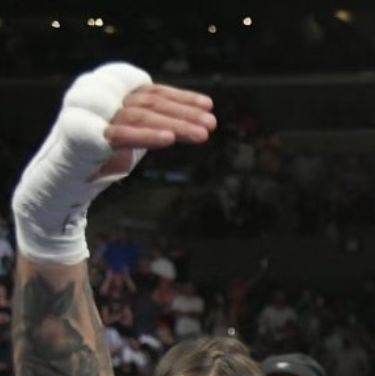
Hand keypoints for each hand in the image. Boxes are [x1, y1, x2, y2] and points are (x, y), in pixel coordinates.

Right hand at [12, 65, 214, 264]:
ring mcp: (86, 112)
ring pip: (139, 115)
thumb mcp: (132, 134)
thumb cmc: (100, 158)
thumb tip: (194, 117)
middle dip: (183, 113)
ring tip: (203, 134)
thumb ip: (153, 120)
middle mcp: (93, 93)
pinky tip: (170, 140)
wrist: (61, 186)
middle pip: (147, 102)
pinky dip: (147, 136)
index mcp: (105, 88)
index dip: (180, 97)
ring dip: (175, 125)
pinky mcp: (82, 134)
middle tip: (212, 123)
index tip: (209, 105)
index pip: (149, 90)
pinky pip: (121, 134)